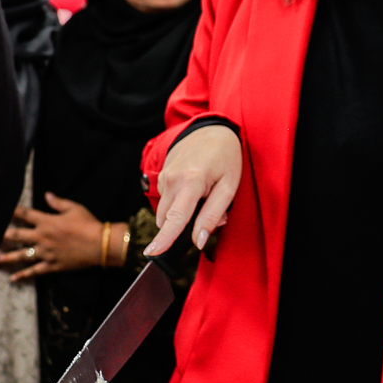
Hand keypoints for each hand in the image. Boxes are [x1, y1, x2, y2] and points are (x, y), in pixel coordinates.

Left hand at [0, 193, 104, 279]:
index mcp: (47, 221)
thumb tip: (46, 194)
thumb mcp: (74, 208)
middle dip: (4, 236)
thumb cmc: (88, 224)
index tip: (3, 212)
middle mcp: (42, 237)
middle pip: (18, 236)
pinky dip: (24, 275)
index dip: (13, 212)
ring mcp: (46, 253)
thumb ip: (58, 202)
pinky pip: (35, 271)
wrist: (100, 244)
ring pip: (22, 255)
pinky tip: (14, 278)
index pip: (25, 215)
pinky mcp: (52, 265)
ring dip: (7, 258)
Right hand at [148, 125, 242, 254]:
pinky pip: (167, 199)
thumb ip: (213, 215)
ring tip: (205, 196)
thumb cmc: (226, 157)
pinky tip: (195, 187)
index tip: (153, 253)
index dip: (164, 239)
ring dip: (182, 213)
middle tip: (211, 211)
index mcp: (191, 182)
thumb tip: (199, 241)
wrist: (212, 129)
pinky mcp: (162, 175)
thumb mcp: (229, 187)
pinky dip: (179, 201)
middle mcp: (172, 179)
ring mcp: (164, 176)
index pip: (175, 219)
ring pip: (166, 211)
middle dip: (183, 226)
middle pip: (167, 219)